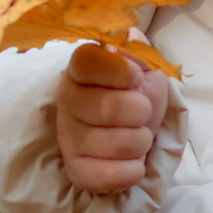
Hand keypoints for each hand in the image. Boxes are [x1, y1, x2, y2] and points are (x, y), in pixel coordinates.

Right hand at [56, 44, 165, 192]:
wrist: (138, 130)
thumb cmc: (138, 94)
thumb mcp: (145, 66)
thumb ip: (137, 50)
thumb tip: (129, 36)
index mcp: (80, 70)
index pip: (88, 62)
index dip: (119, 70)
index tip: (135, 77)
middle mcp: (67, 102)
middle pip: (108, 108)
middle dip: (140, 111)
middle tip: (141, 112)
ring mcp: (68, 138)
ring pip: (117, 144)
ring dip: (141, 141)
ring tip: (136, 135)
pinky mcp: (76, 170)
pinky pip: (109, 176)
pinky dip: (132, 170)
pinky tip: (130, 161)